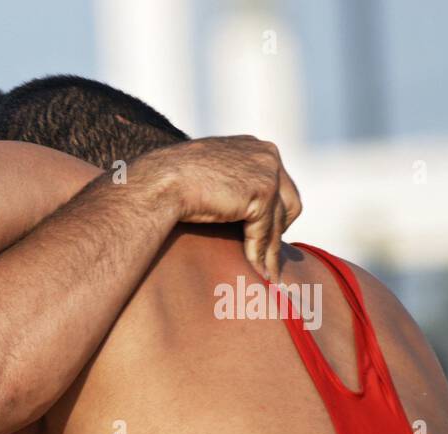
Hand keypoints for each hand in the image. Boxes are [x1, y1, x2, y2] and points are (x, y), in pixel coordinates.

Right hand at [132, 135, 302, 283]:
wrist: (158, 183)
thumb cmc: (168, 183)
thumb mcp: (206, 178)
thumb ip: (227, 186)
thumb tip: (235, 209)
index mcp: (252, 146)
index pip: (278, 184)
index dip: (274, 214)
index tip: (267, 238)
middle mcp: (266, 153)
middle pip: (288, 201)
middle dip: (279, 232)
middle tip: (271, 259)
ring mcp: (267, 170)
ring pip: (280, 220)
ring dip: (272, 250)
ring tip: (267, 273)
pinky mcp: (264, 191)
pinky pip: (266, 232)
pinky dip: (260, 253)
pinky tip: (256, 271)